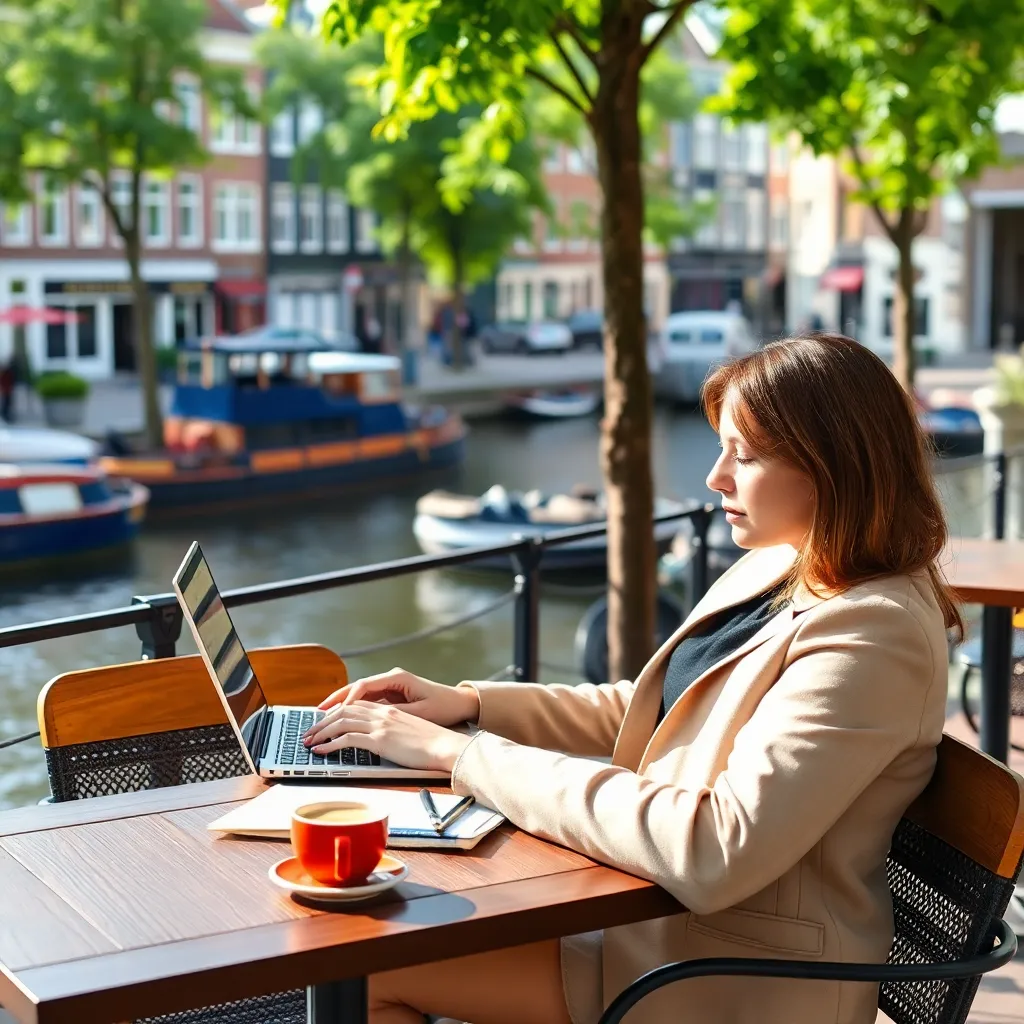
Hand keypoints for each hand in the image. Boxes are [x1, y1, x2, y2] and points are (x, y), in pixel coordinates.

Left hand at [303, 701, 471, 772]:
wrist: (446, 747)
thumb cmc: (433, 743)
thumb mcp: (411, 729)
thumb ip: (393, 729)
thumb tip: (380, 739)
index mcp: (390, 708)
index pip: (356, 704)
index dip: (337, 711)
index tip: (324, 721)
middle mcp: (383, 712)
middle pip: (344, 710)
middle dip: (323, 721)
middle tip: (309, 732)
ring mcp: (380, 724)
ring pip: (341, 722)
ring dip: (321, 732)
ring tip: (309, 741)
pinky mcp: (380, 739)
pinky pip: (347, 738)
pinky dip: (330, 744)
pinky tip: (321, 750)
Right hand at [313, 668, 479, 728]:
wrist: (460, 703)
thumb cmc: (443, 706)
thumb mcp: (420, 712)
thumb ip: (395, 713)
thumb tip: (371, 718)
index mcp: (397, 678)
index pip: (365, 686)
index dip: (348, 700)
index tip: (336, 713)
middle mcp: (391, 678)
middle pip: (357, 687)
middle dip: (336, 700)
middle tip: (318, 713)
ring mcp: (390, 686)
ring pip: (359, 694)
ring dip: (341, 704)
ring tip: (322, 715)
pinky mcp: (391, 695)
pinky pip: (367, 701)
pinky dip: (353, 709)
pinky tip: (341, 718)